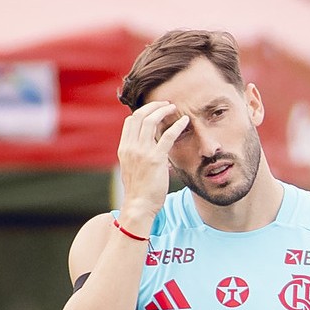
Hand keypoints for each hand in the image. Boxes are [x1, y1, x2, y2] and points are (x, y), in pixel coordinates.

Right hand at [117, 101, 189, 225]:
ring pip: (150, 121)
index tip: (154, 111)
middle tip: (166, 104)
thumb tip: (149, 153)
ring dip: (163, 111)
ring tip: (174, 108)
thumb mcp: (133, 170)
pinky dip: (177, 126)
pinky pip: (167, 137)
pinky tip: (185, 122)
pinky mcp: (156, 159)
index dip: (142, 112)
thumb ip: (138, 157)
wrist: (139, 205)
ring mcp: (142, 151)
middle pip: (139, 116)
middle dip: (153, 106)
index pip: (130, 122)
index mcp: (124, 148)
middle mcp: (131, 146)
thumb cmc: (139, 191)